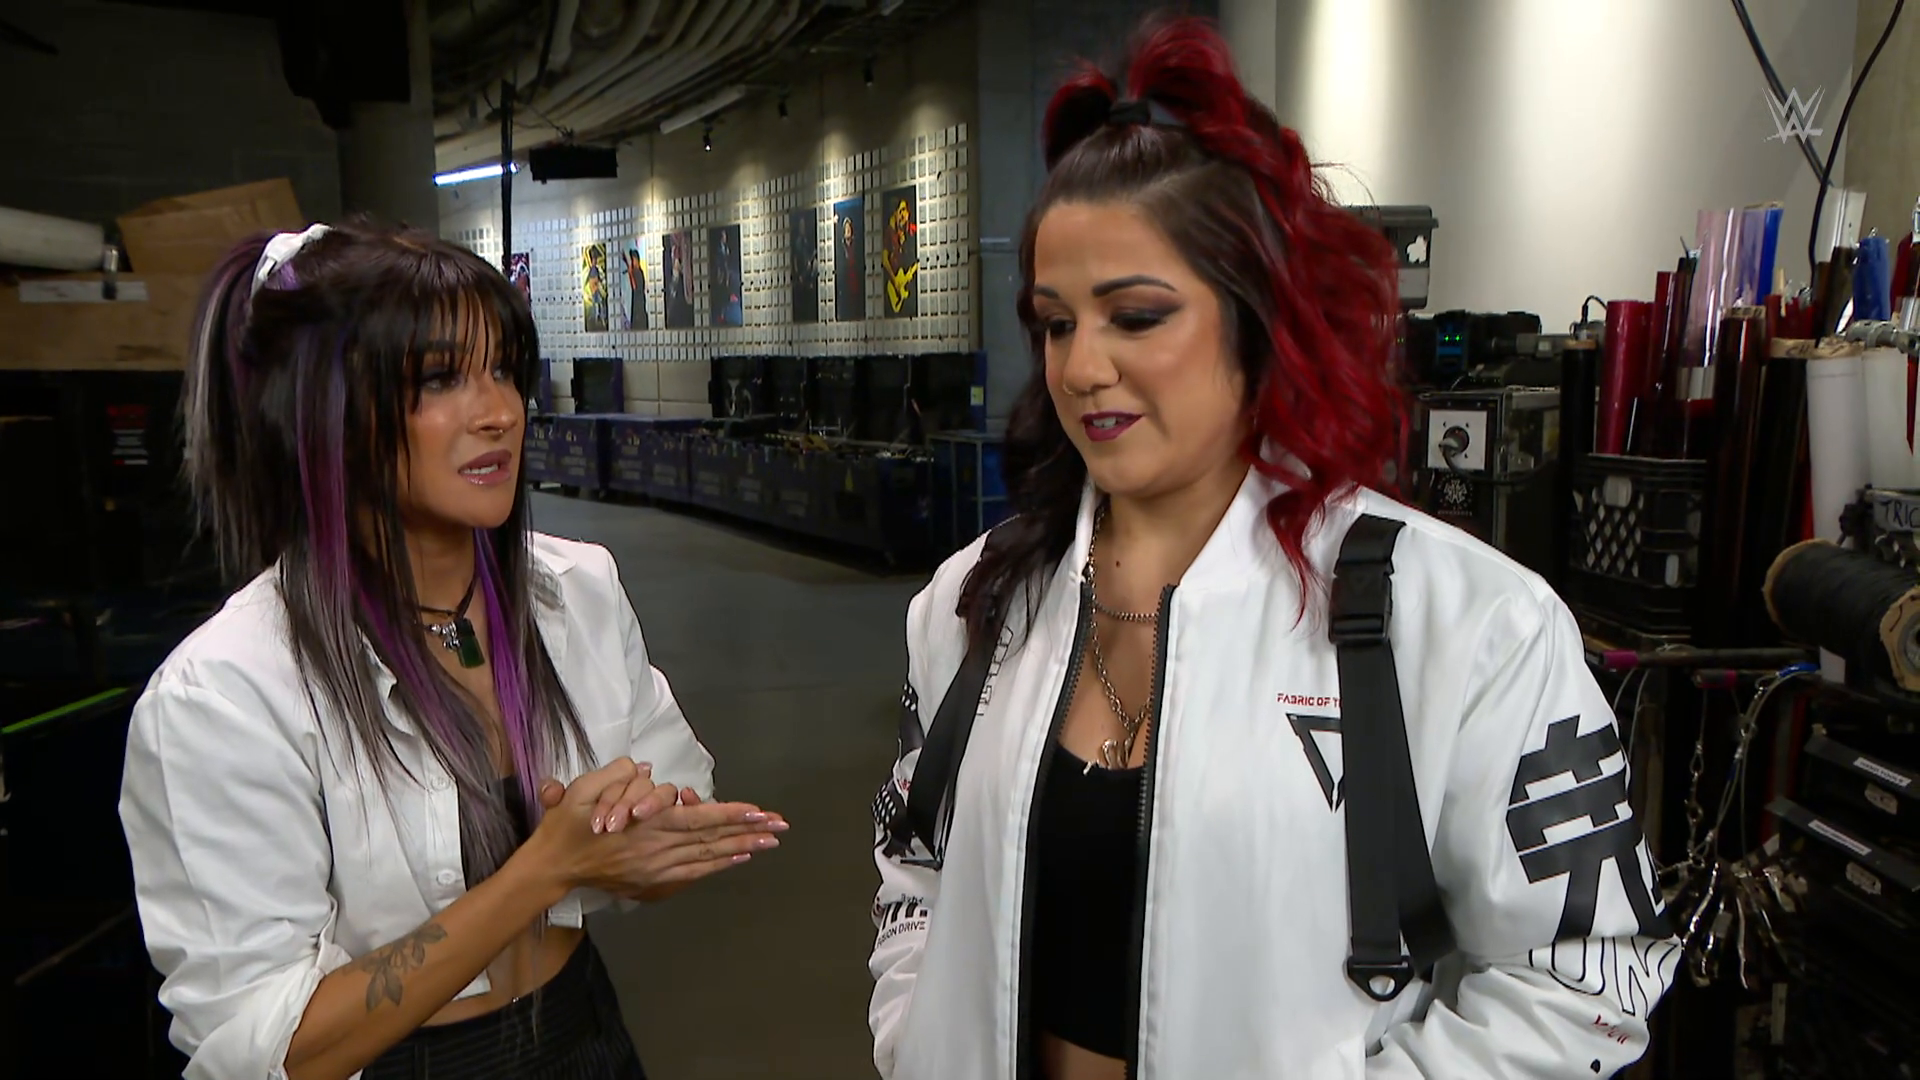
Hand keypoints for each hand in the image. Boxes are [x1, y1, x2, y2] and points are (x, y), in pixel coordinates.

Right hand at [522, 760, 787, 896]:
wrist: (552, 867)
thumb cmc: (566, 825)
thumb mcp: (582, 791)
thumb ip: (615, 777)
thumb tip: (646, 771)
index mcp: (645, 825)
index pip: (697, 819)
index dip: (730, 815)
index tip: (758, 811)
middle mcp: (657, 848)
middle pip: (711, 839)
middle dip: (748, 832)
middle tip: (780, 827)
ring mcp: (656, 868)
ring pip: (707, 857)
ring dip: (740, 849)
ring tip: (769, 842)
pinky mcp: (652, 881)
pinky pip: (692, 873)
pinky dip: (717, 866)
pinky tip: (737, 858)